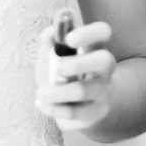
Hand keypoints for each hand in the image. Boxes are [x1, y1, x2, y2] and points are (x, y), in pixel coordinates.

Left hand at [34, 19, 116, 133]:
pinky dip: (54, 109)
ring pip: (84, 90)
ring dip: (57, 92)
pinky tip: (43, 105)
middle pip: (105, 60)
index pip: (103, 32)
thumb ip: (50, 42)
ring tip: (41, 93)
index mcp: (95, 48)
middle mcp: (105, 69)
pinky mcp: (97, 113)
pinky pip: (75, 113)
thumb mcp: (53, 56)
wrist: (79, 107)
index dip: (89, 33)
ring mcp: (103, 92)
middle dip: (79, 64)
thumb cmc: (63, 75)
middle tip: (57, 69)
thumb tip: (49, 32)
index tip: (69, 39)